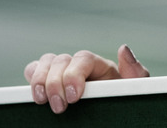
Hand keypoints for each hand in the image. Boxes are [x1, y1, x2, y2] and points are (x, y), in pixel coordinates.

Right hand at [23, 44, 148, 113]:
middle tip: (59, 107)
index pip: (83, 59)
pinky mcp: (49, 84)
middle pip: (61, 60)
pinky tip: (34, 94)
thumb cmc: (125, 103)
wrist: (115, 118)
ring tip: (41, 101)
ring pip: (45, 62)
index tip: (73, 97)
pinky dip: (31, 78)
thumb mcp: (136, 90)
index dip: (74, 74)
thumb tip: (123, 49)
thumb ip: (135, 72)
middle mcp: (80, 66)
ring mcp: (63, 73)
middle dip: (55, 83)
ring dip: (39, 80)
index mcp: (101, 67)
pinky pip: (34, 71)